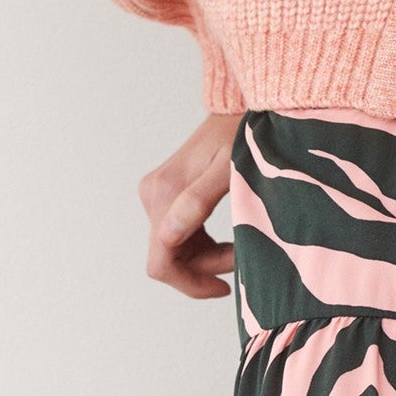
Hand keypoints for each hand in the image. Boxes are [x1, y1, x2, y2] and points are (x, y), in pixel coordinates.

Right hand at [138, 110, 244, 296]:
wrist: (239, 108)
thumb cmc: (242, 135)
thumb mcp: (229, 168)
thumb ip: (198, 200)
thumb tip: (168, 237)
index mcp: (165, 193)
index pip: (161, 263)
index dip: (190, 284)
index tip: (223, 287)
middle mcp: (154, 195)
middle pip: (171, 257)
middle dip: (206, 266)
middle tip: (242, 257)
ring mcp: (158, 194)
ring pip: (176, 248)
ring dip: (206, 256)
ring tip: (239, 247)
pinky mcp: (166, 194)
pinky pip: (179, 234)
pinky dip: (203, 243)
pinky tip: (227, 239)